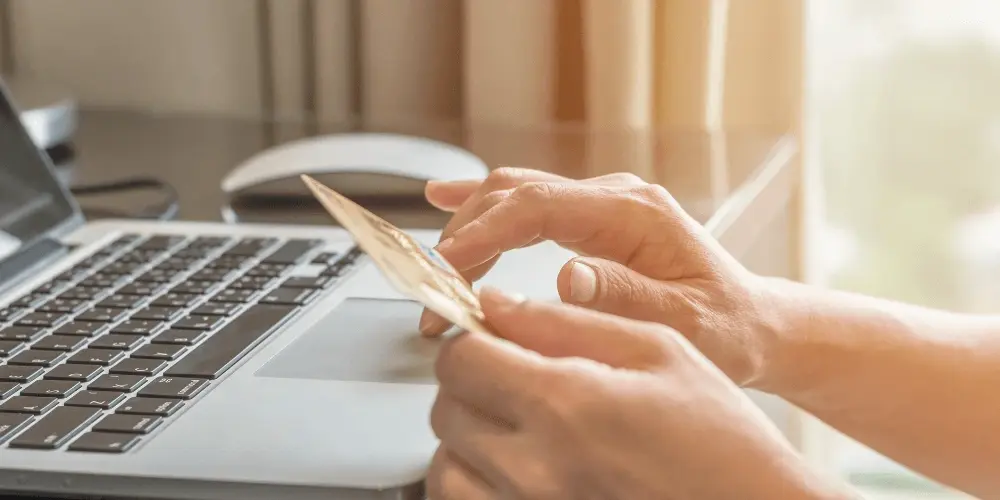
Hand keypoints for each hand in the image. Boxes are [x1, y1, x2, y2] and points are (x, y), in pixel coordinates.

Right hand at [422, 167, 770, 386]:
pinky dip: (485, 206)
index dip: (486, 232)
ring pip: (514, 194)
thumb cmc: (724, 327)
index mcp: (634, 213)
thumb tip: (567, 277)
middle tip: (435, 294)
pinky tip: (445, 198)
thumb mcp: (683, 323)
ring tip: (435, 275)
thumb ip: (625, 296)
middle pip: (517, 194)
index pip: (540, 206)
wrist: (751, 323)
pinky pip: (529, 202)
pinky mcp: (592, 220)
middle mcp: (615, 197)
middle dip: (465, 237)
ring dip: (469, 228)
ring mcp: (601, 204)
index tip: (449, 265)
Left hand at [427, 288, 851, 499]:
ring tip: (512, 422)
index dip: (473, 336)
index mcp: (566, 405)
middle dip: (469, 381)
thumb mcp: (658, 350)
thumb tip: (497, 302)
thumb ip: (567, 323)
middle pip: (446, 408)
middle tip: (510, 375)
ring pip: (445, 465)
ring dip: (466, 435)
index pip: (462, 358)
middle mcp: (535, 467)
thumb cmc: (721, 439)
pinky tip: (513, 463)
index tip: (493, 334)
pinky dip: (474, 479)